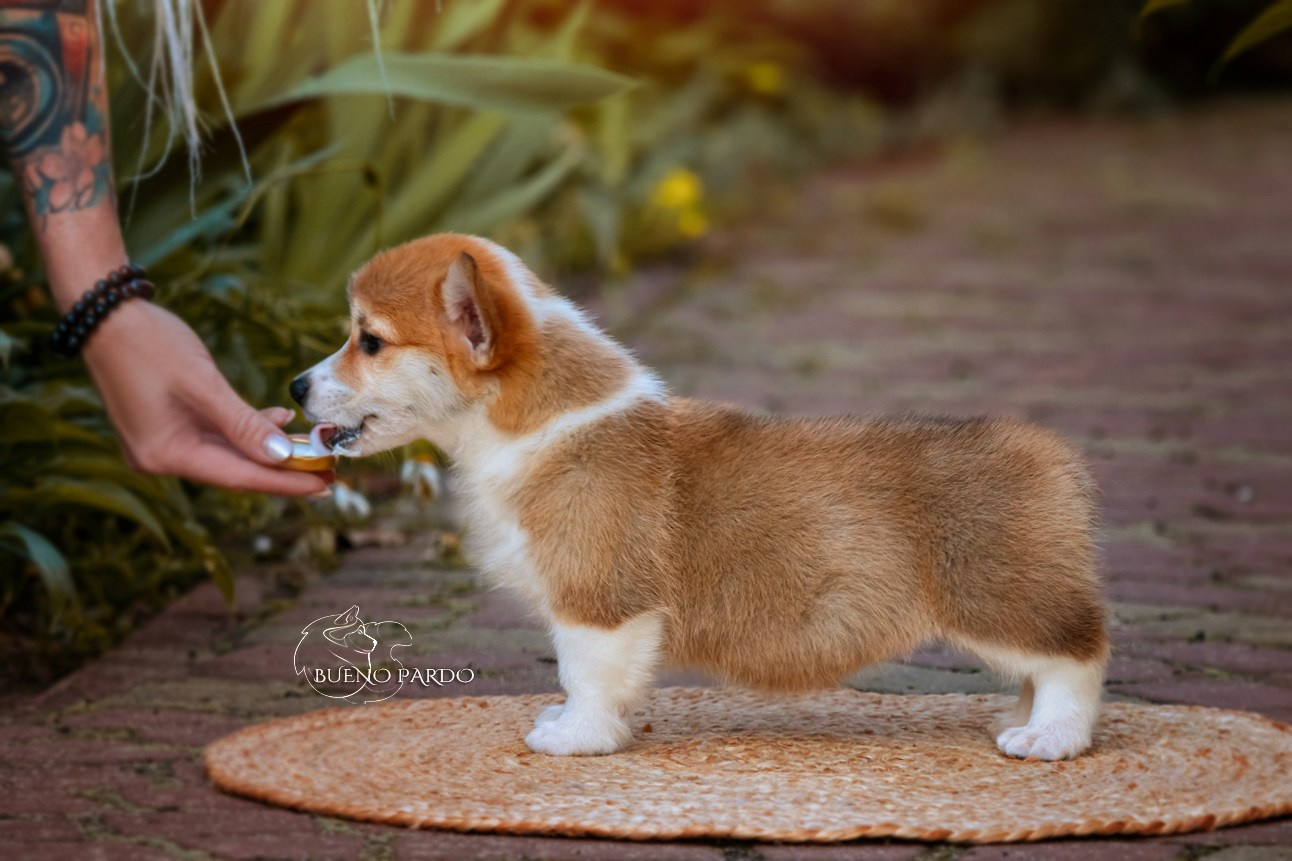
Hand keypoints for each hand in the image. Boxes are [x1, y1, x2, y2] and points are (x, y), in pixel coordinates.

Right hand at [81, 299, 331, 494]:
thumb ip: (243, 424)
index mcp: (165, 453)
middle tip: (330, 473)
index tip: (325, 485)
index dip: (285, 483)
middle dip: (283, 470)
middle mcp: (161, 457)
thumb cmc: (149, 344)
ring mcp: (162, 443)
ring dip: (268, 449)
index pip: (239, 477)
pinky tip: (277, 421)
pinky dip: (246, 431)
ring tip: (314, 447)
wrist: (104, 314)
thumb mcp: (202, 384)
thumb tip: (283, 457)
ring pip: (228, 454)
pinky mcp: (167, 426)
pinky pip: (215, 437)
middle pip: (235, 470)